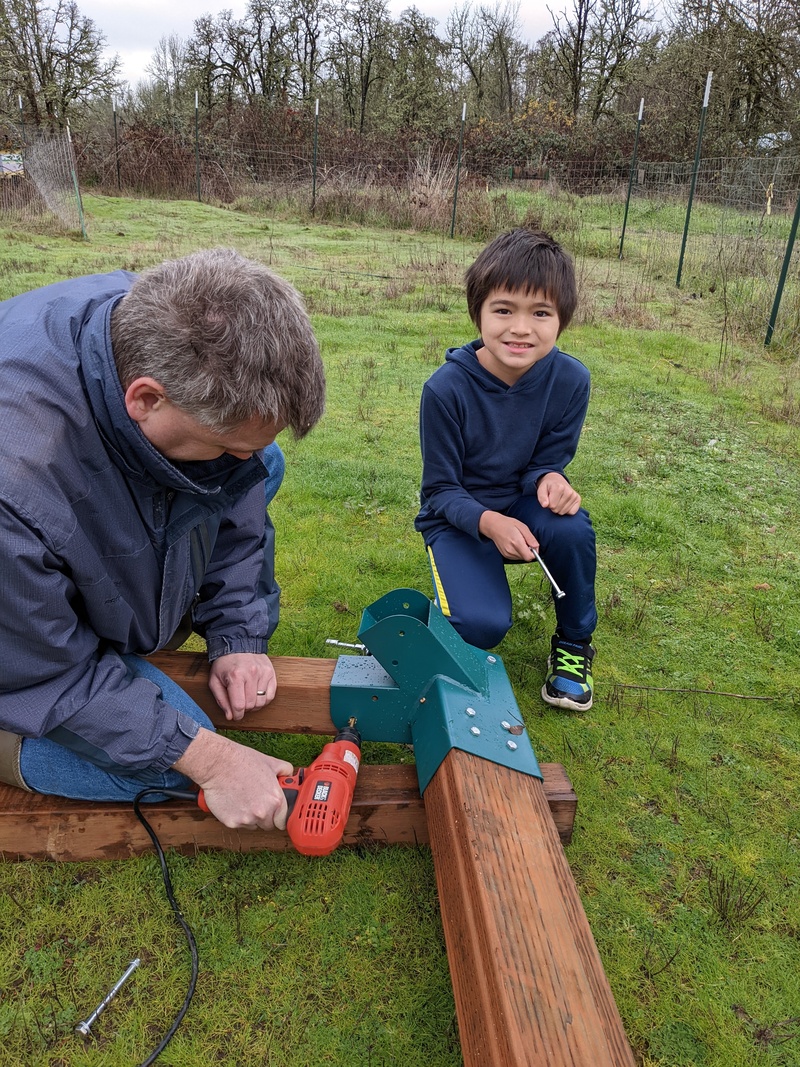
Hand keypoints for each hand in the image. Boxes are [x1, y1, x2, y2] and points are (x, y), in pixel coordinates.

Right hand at [173, 728, 291, 830]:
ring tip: (243, 798)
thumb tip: (289, 774)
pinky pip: (238, 824)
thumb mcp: (270, 762)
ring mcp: (246, 819)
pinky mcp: (232, 822)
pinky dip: (236, 816)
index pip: (283, 820)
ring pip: (253, 825)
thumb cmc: (242, 762)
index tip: (276, 814)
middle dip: (265, 816)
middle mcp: (263, 812)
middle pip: (268, 825)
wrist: (218, 764)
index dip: (279, 816)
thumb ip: (284, 770)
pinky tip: (233, 801)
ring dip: (250, 816)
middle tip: (257, 802)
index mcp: (275, 800)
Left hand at [208, 652, 275, 721]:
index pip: (239, 705)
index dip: (237, 715)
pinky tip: (256, 695)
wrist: (238, 645)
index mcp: (236, 676)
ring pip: (262, 702)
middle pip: (251, 705)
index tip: (235, 716)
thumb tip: (230, 716)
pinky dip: (264, 700)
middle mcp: (251, 674)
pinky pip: (271, 695)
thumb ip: (221, 700)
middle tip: (239, 704)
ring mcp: (263, 673)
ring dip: (254, 705)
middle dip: (244, 709)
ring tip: (247, 699)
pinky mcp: (271, 673)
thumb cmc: (224, 665)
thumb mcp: (214, 681)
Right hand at [478, 510, 536, 560]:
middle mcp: (511, 550)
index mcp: (516, 543)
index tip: (533, 545)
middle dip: (528, 551)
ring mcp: (507, 554)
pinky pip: (516, 557)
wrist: (493, 526)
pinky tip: (514, 544)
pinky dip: (518, 552)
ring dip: (523, 551)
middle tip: (524, 540)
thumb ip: (530, 538)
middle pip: (526, 557)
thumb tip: (536, 547)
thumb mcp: (522, 527)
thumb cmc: (508, 524)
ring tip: (518, 541)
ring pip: (521, 558)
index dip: (534, 552)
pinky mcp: (505, 555)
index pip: (529, 556)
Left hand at [537, 472, 580, 514]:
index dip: (547, 504)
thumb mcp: (541, 489)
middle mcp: (569, 491)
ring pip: (563, 512)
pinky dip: (566, 510)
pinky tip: (564, 503)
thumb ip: (541, 497)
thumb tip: (545, 505)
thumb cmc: (548, 487)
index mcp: (559, 487)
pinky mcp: (578, 499)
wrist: (556, 481)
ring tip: (558, 500)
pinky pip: (571, 512)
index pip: (552, 505)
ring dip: (559, 509)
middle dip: (553, 507)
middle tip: (553, 499)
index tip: (548, 498)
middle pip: (557, 509)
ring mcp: (574, 495)